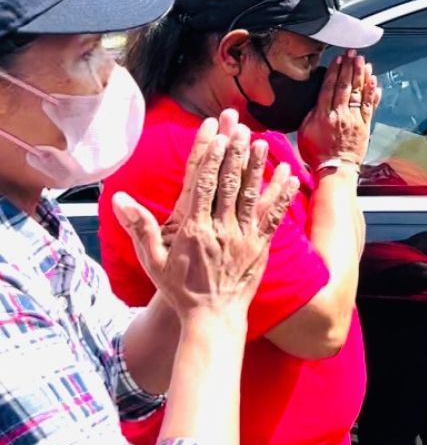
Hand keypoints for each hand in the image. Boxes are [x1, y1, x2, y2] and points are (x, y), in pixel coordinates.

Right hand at [111, 110, 299, 319]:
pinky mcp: (261, 246)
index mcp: (193, 229)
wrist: (212, 318)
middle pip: (229, 183)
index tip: (215, 133)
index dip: (210, 156)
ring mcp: (243, 237)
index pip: (202, 184)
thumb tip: (119, 198)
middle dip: (234, 152)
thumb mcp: (152, 261)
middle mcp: (220, 229)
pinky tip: (288, 174)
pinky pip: (273, 216)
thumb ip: (138, 227)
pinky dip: (281, 194)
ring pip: (252, 195)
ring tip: (262, 141)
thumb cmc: (180, 289)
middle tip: (240, 126)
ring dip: (257, 167)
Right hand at [298, 51, 381, 168]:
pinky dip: (373, 93)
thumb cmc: (317, 154)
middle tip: (353, 53)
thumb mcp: (305, 132)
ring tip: (364, 62)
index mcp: (324, 115)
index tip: (338, 59)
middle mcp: (340, 115)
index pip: (329, 87)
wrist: (335, 170)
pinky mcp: (365, 126)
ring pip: (359, 93)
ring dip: (362, 76)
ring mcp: (354, 119)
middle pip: (346, 86)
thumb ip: (311, 114)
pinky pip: (370, 106)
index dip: (335, 71)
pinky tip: (375, 82)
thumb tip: (317, 100)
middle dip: (350, 68)